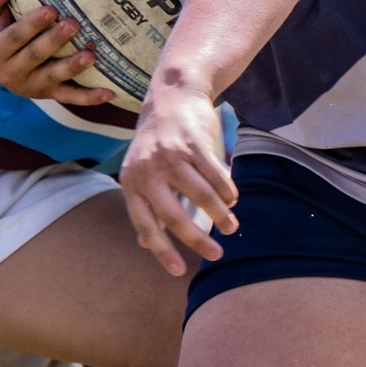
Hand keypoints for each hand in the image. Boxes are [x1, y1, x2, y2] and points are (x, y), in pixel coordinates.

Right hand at [0, 0, 114, 104]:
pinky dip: (89, 97)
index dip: (32, 24)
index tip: (51, 9)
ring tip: (91, 55)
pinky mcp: (48, 94)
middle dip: (55, 40)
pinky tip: (109, 92)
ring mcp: (31, 86)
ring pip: (54, 77)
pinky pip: (70, 97)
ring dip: (73, 67)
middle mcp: (10, 73)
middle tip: (74, 23)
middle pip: (36, 56)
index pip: (14, 37)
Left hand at [119, 81, 237, 277]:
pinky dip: (227, 191)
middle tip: (216, 254)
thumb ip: (144, 205)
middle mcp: (148, 171)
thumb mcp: (141, 171)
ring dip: (220, 215)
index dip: (162, 251)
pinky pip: (216, 175)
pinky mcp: (193, 142)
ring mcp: (170, 156)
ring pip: (201, 196)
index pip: (145, 225)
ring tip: (231, 226)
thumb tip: (143, 244)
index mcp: (132, 183)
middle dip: (198, 240)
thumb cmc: (157, 141)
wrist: (171, 95)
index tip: (179, 271)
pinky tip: (233, 199)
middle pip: (174, 217)